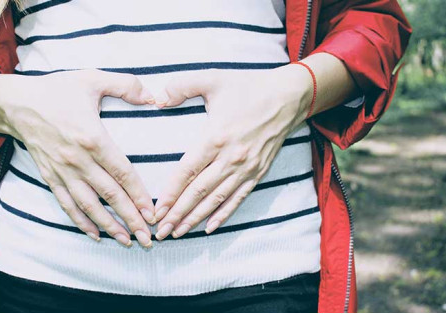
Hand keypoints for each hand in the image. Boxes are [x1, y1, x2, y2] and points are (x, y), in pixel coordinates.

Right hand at [0, 69, 156, 247]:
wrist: (17, 103)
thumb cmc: (58, 90)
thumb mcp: (92, 78)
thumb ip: (125, 85)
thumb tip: (153, 96)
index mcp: (92, 138)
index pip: (122, 172)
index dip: (138, 195)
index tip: (152, 212)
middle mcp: (78, 160)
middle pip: (109, 195)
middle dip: (130, 218)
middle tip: (147, 238)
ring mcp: (62, 171)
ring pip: (89, 205)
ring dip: (108, 226)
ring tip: (126, 241)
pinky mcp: (50, 177)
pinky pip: (67, 204)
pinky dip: (80, 222)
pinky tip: (95, 235)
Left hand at [153, 65, 312, 239]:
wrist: (288, 96)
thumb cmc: (248, 87)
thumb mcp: (213, 79)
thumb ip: (182, 86)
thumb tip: (157, 99)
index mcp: (216, 137)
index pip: (187, 172)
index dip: (170, 193)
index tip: (156, 209)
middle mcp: (231, 158)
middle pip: (199, 192)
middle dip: (178, 213)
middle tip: (161, 231)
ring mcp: (246, 168)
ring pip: (216, 200)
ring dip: (196, 218)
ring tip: (178, 233)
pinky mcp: (258, 172)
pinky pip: (238, 198)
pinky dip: (223, 214)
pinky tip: (210, 228)